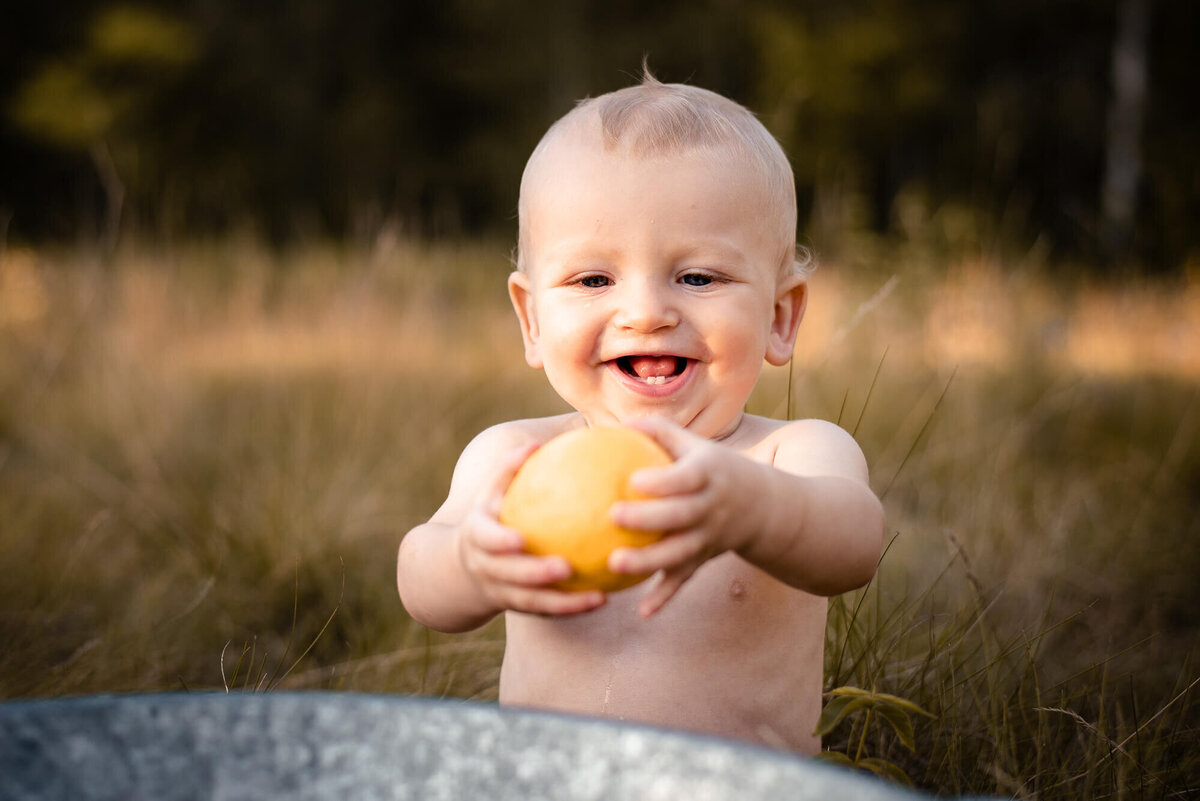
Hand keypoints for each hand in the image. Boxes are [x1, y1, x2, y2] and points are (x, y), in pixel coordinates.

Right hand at [455, 442, 606, 616]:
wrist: (463, 571)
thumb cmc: (489, 519)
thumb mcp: (489, 495)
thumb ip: (509, 470)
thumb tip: (537, 444)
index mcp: (478, 538)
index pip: (486, 540)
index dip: (500, 542)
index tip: (520, 539)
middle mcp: (488, 568)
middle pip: (510, 575)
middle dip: (535, 574)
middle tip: (565, 568)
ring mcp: (502, 592)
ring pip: (532, 602)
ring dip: (564, 603)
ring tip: (599, 596)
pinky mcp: (520, 608)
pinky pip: (546, 610)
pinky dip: (572, 608)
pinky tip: (601, 599)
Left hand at [607, 417, 767, 617]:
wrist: (764, 506)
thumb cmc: (716, 468)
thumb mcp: (697, 445)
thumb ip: (659, 433)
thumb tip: (617, 422)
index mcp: (708, 475)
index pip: (686, 478)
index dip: (663, 480)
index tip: (633, 479)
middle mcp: (711, 507)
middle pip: (681, 516)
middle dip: (648, 518)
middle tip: (613, 516)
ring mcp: (710, 537)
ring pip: (679, 553)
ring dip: (649, 562)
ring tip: (613, 564)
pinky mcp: (705, 558)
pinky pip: (684, 579)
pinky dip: (665, 597)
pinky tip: (641, 612)